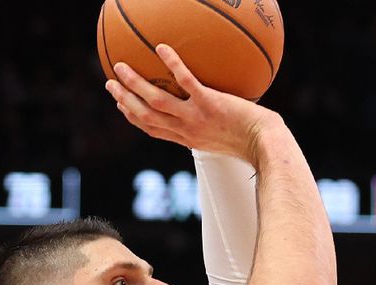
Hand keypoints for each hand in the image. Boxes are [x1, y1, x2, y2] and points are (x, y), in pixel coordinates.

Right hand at [105, 44, 281, 164]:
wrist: (264, 144)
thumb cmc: (253, 141)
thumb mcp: (226, 137)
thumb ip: (214, 124)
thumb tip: (215, 109)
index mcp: (187, 138)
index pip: (152, 129)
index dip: (134, 117)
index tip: (122, 105)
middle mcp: (186, 130)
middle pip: (146, 116)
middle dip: (125, 101)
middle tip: (110, 84)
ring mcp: (196, 118)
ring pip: (157, 101)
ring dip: (135, 85)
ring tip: (122, 67)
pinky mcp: (210, 104)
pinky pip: (186, 82)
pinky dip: (172, 65)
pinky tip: (162, 48)